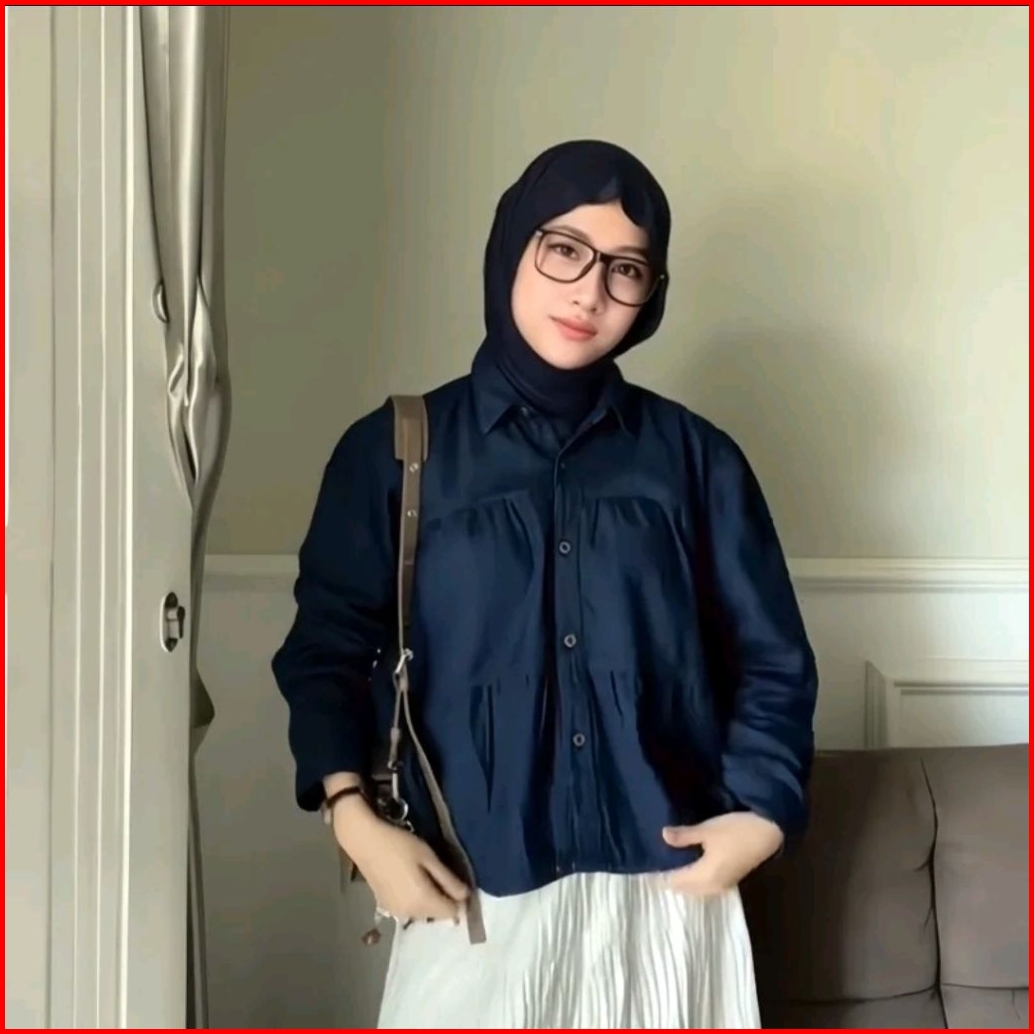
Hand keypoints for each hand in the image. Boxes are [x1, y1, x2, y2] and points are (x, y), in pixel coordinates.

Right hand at [332, 796, 469, 922]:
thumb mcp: (428, 858)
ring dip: (430, 900)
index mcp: (422, 902)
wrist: (364, 842)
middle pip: (437, 915)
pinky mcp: (385, 906)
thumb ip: (448, 880)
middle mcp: (409, 914)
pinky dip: (416, 900)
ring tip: (426, 875)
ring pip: (423, 913)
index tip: (458, 881)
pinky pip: (409, 909)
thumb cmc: (399, 845)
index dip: (459, 899)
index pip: (452, 912)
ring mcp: (395, 912)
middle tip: (442, 874)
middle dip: (444, 899)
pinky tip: (411, 880)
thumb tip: (465, 896)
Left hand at [662, 812, 783, 896]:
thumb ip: (684, 836)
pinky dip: (695, 880)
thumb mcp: (707, 830)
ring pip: (697, 889)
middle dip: (671, 880)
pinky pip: (706, 886)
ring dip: (684, 881)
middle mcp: (713, 887)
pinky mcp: (731, 879)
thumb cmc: (735, 830)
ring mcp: (724, 885)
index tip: (647, 867)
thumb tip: (662, 836)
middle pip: (685, 889)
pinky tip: (690, 866)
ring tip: (670, 865)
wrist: (768, 832)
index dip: (661, 876)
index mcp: (704, 877)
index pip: (676, 882)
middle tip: (656, 865)